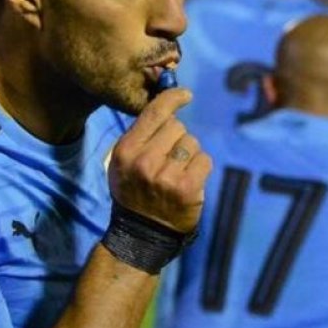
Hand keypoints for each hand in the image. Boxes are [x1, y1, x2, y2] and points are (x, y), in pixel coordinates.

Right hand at [109, 89, 211, 232]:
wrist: (142, 233)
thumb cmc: (133, 191)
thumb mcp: (123, 162)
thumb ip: (141, 136)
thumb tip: (169, 107)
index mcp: (126, 150)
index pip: (154, 113)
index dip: (172, 98)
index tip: (185, 94)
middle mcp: (145, 161)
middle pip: (177, 127)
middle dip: (177, 138)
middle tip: (170, 158)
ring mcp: (167, 176)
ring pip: (192, 142)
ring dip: (189, 154)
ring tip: (178, 171)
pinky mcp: (187, 188)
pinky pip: (204, 160)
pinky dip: (200, 168)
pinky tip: (190, 180)